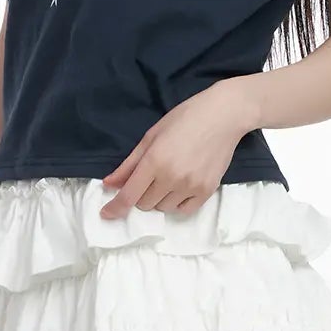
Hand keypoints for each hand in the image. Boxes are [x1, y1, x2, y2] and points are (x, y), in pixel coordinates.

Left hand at [98, 79, 257, 217]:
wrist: (224, 116)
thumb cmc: (185, 118)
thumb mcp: (151, 136)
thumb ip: (129, 164)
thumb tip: (109, 184)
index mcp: (154, 161)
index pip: (129, 195)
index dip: (115, 208)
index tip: (106, 214)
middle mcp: (172, 178)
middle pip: (145, 204)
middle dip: (141, 194)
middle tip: (150, 176)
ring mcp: (191, 186)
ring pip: (163, 208)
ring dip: (159, 198)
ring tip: (169, 177)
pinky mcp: (207, 191)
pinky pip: (183, 210)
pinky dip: (177, 203)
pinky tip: (180, 187)